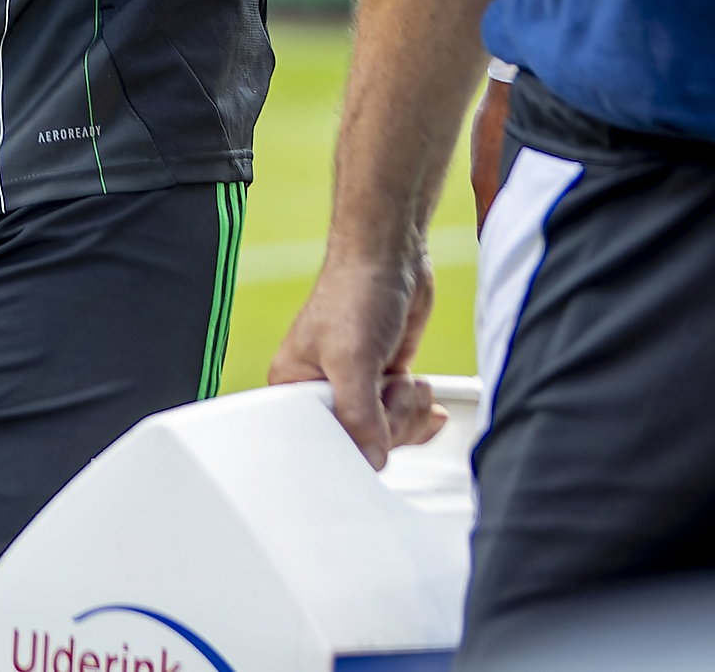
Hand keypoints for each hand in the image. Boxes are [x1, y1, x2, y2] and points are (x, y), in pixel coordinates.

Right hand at [268, 245, 443, 466]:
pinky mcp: (382, 382)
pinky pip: (402, 419)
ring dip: (407, 412)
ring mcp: (356, 388)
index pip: (322, 445)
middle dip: (390, 422)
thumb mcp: (352, 359)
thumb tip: (372, 458)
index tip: (373, 429)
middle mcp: (323, 391)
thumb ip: (359, 415)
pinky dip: (418, 411)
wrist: (390, 255)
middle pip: (361, 444)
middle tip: (390, 390)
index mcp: (293, 387)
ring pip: (388, 434)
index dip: (354, 445)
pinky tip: (421, 396)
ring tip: (403, 381)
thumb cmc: (355, 290)